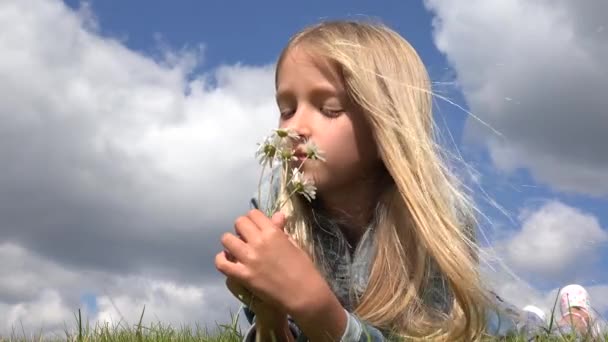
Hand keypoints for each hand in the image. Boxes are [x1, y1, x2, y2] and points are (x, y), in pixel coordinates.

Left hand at [215, 209, 329, 317]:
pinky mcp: (243, 275)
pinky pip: (222, 263)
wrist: (303, 294)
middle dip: (242, 228)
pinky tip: (227, 260)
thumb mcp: (294, 244)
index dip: (253, 219)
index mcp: (273, 232)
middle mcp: (258, 241)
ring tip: (237, 249)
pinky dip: (221, 260)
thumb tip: (277, 215)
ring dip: (231, 242)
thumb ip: (281, 230)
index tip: (256, 227)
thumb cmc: (304, 268)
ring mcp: (248, 259)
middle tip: (247, 238)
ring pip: (227, 239)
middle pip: (239, 223)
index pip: (253, 214)